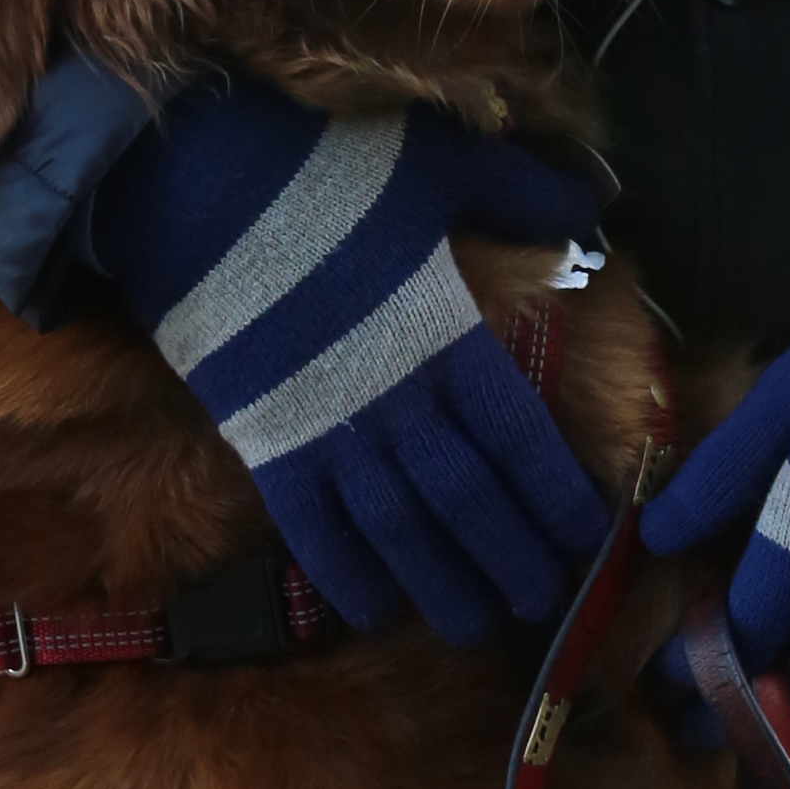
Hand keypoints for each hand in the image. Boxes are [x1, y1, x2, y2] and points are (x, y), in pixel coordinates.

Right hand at [88, 86, 610, 643]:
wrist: (192, 178)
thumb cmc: (322, 166)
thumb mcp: (440, 163)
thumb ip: (521, 193)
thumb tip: (597, 203)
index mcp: (448, 335)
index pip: (520, 439)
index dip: (556, 496)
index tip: (586, 536)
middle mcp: (396, 398)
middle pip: (470, 501)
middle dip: (512, 558)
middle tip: (543, 600)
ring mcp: (327, 428)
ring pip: (400, 532)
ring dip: (442, 585)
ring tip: (476, 625)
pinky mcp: (263, 440)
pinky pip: (312, 529)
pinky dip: (343, 574)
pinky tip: (372, 610)